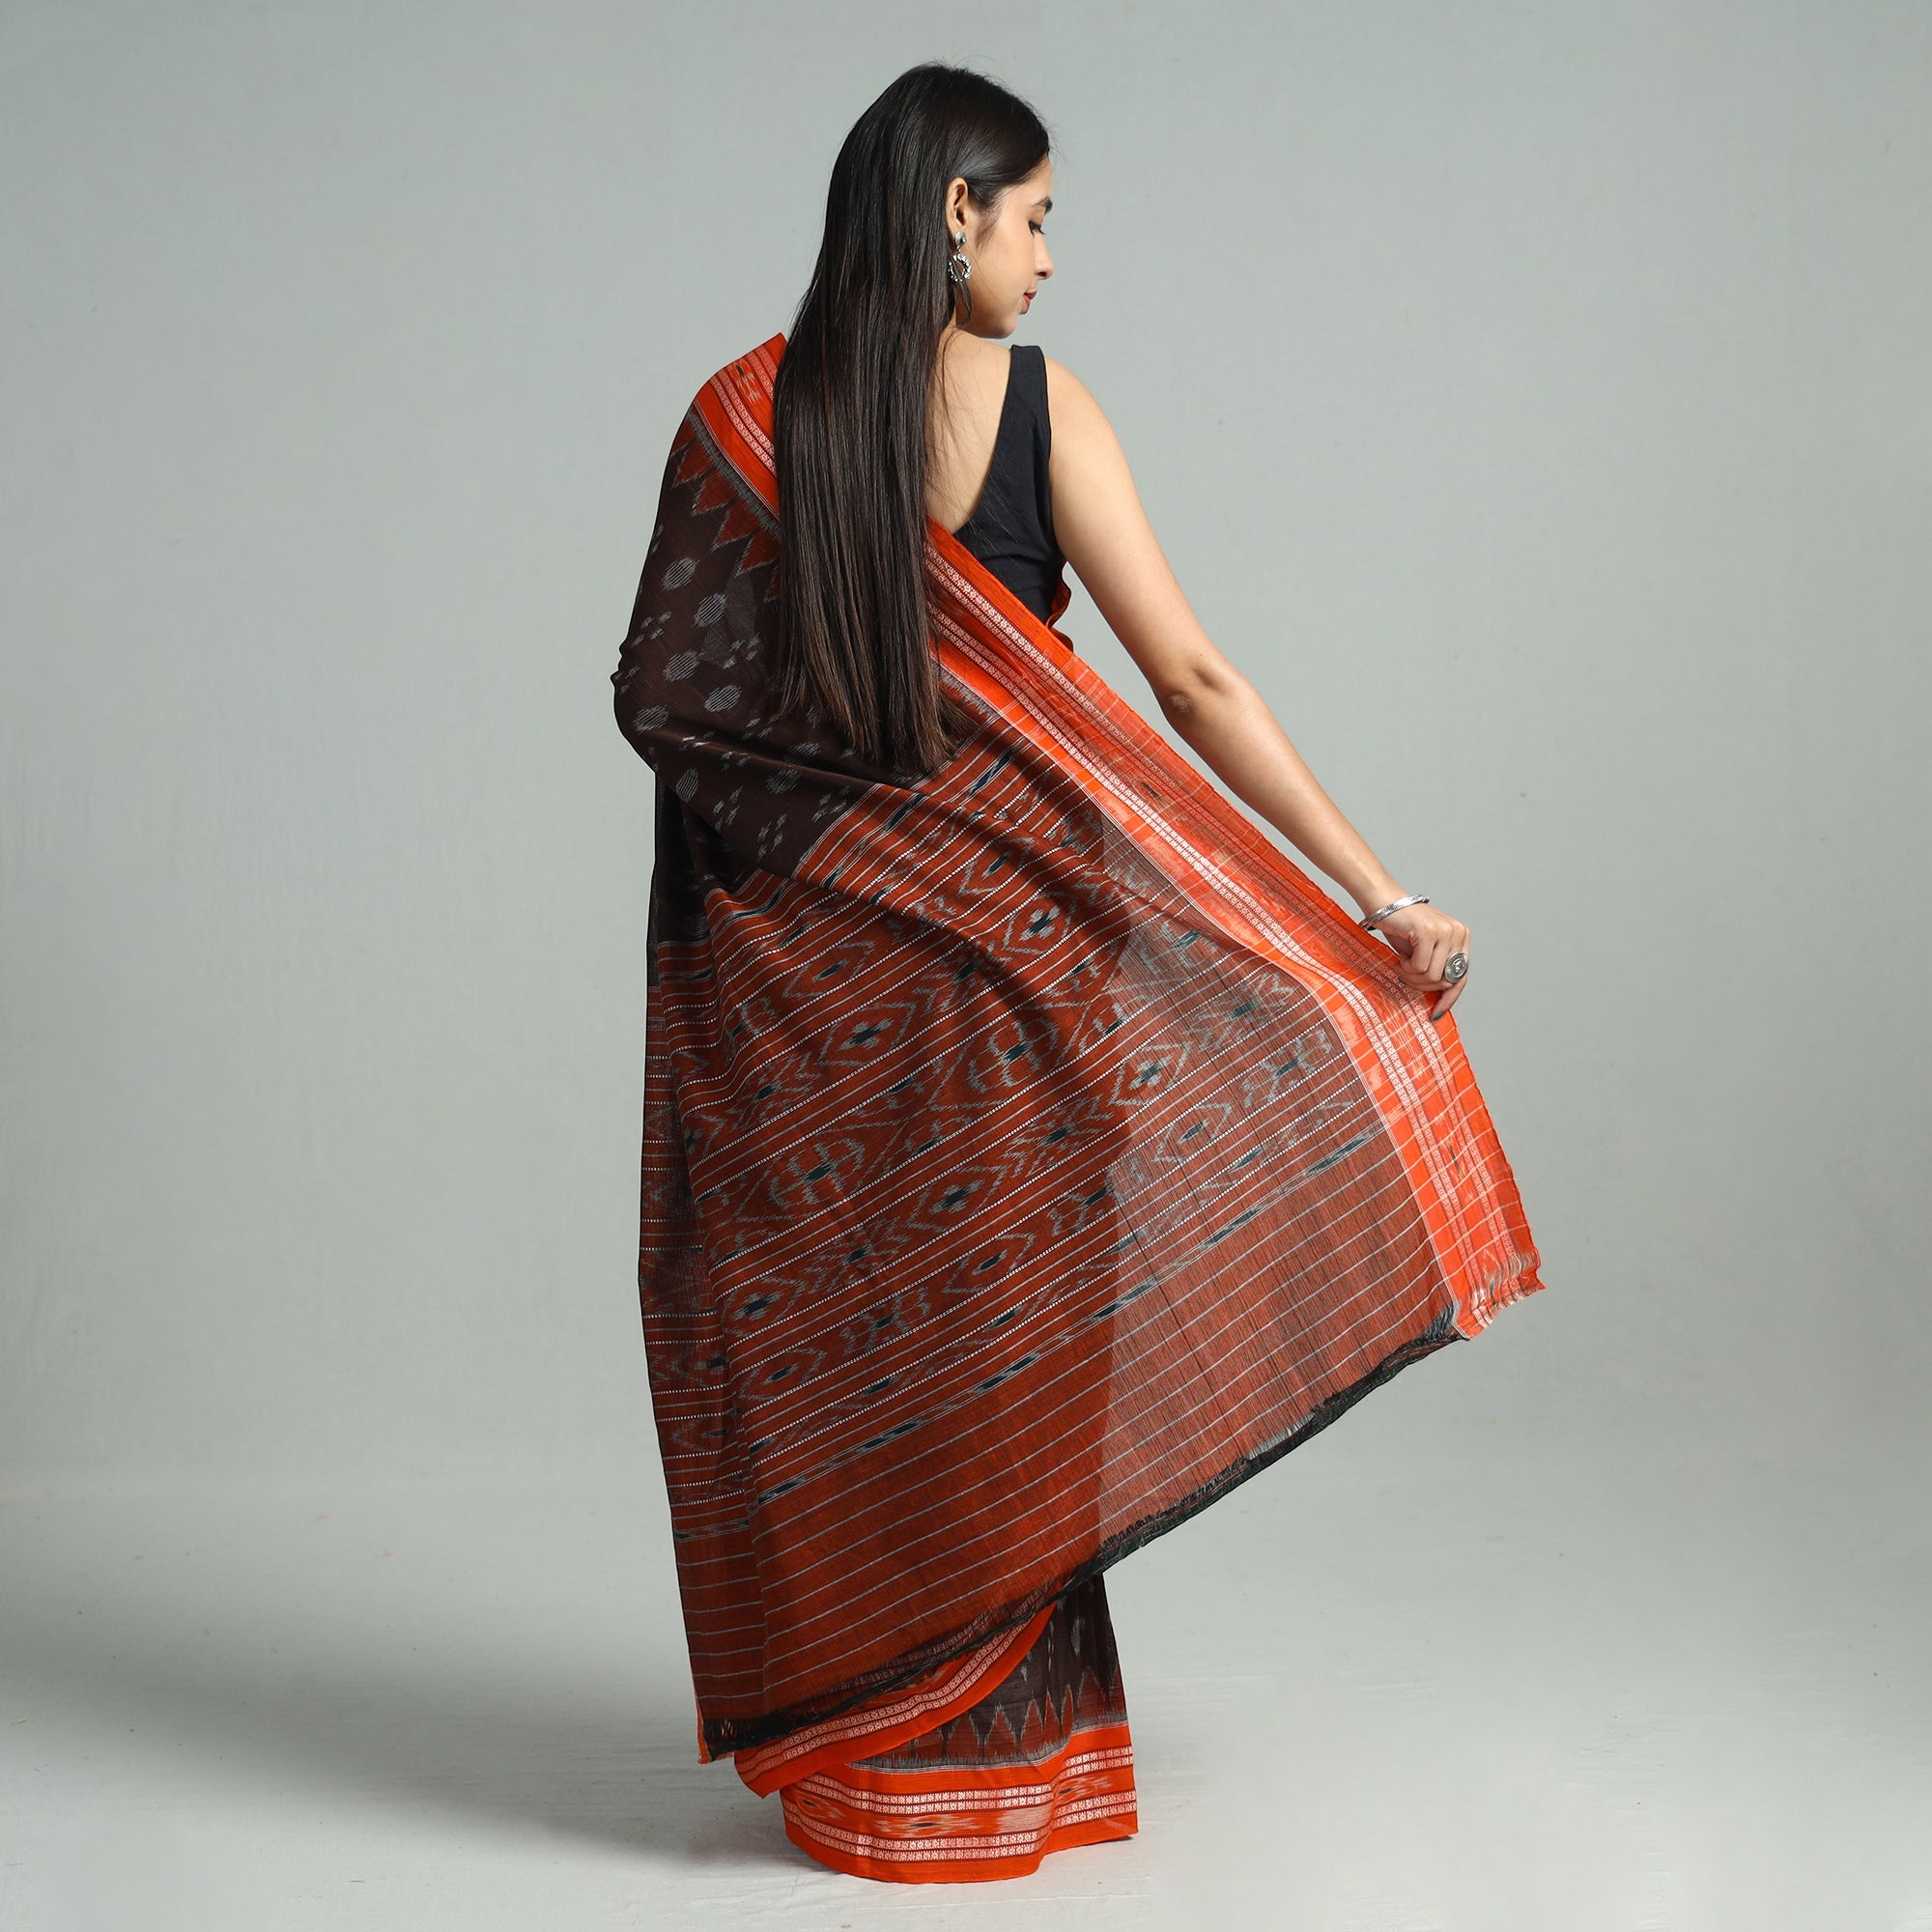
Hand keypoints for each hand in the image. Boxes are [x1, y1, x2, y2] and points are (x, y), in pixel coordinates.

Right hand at [1365, 899, 1470, 1021]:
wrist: (1382, 901)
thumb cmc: (1400, 927)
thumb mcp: (1424, 951)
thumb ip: (1436, 968)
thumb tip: (1441, 998)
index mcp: (1461, 937)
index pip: (1461, 976)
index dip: (1449, 997)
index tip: (1435, 1012)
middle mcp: (1459, 932)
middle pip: (1446, 980)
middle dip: (1422, 985)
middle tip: (1405, 975)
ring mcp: (1446, 931)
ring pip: (1433, 976)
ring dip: (1412, 976)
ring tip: (1402, 964)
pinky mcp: (1429, 931)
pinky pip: (1420, 967)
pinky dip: (1406, 967)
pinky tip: (1401, 956)